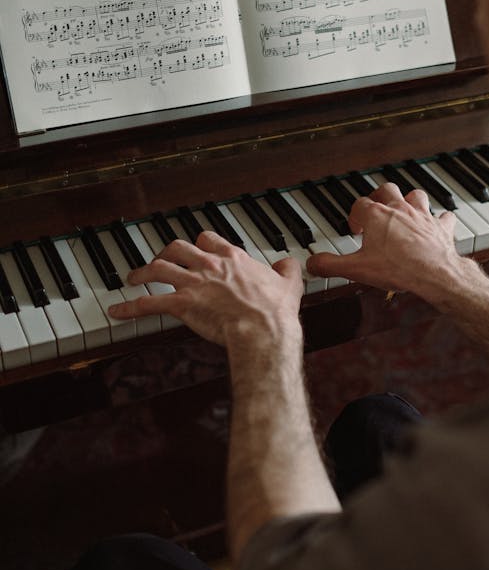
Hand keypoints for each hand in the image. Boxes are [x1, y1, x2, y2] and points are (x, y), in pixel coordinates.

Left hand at [108, 229, 303, 349]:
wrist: (263, 329)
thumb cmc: (275, 310)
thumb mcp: (289, 284)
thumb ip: (287, 270)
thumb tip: (290, 263)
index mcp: (233, 258)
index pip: (208, 239)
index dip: (200, 244)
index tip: (197, 249)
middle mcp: (209, 265)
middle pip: (177, 247)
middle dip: (165, 253)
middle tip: (160, 261)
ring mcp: (193, 284)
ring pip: (158, 269)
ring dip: (142, 273)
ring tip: (133, 279)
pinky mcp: (182, 305)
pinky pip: (149, 304)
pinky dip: (130, 307)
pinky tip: (118, 311)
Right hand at [307, 182, 460, 299]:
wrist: (433, 273)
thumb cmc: (397, 268)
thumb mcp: (356, 269)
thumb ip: (330, 265)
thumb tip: (312, 264)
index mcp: (377, 215)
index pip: (360, 205)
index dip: (355, 215)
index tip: (355, 228)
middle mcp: (399, 209)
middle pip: (387, 190)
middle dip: (380, 196)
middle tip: (376, 208)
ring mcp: (422, 216)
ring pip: (416, 195)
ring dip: (410, 201)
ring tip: (405, 209)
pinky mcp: (440, 227)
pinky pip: (443, 216)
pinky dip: (440, 219)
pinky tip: (438, 223)